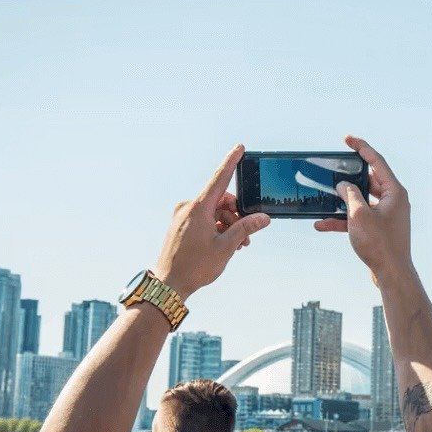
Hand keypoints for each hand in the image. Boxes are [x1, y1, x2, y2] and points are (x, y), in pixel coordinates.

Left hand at [153, 144, 270, 297]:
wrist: (168, 284)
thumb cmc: (194, 266)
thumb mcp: (226, 247)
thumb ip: (245, 228)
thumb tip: (263, 218)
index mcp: (198, 208)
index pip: (220, 179)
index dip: (231, 162)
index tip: (239, 148)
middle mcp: (188, 207)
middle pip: (221, 200)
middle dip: (237, 214)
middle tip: (247, 236)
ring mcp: (183, 216)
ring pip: (214, 211)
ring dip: (229, 224)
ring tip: (237, 245)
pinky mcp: (181, 224)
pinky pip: (205, 218)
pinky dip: (217, 227)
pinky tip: (224, 244)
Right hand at [314, 136, 413, 283]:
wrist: (391, 274)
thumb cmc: (380, 244)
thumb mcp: (359, 214)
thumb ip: (349, 194)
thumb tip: (343, 185)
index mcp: (395, 191)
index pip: (377, 161)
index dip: (361, 147)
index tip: (347, 139)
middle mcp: (394, 201)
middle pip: (368, 180)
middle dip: (348, 177)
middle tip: (333, 169)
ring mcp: (387, 215)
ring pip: (361, 200)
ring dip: (342, 201)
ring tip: (324, 196)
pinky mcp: (379, 229)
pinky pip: (359, 218)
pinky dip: (343, 219)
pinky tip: (322, 224)